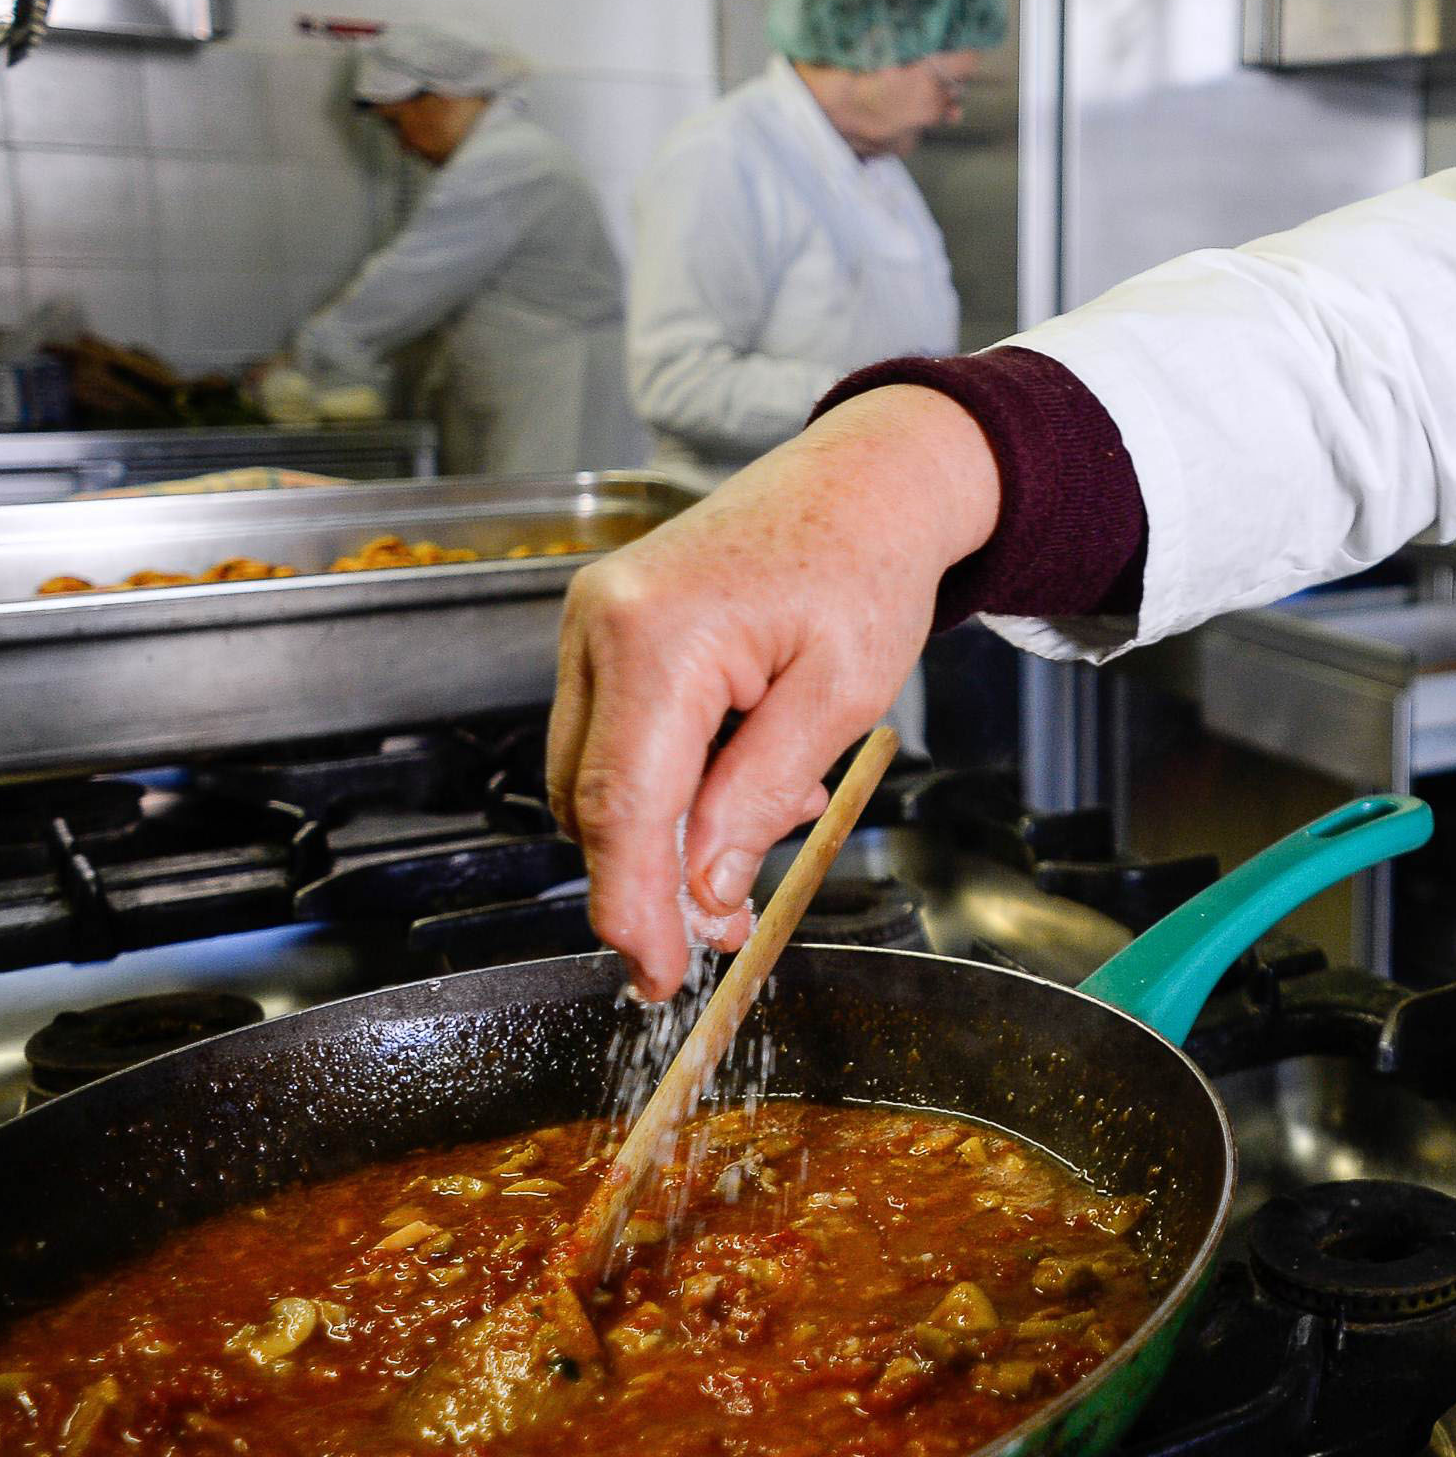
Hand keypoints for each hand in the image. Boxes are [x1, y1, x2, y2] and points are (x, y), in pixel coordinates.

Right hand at [548, 387, 999, 995]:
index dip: (633, 909)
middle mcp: (599, 625)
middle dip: (652, 883)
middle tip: (728, 932)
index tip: (659, 976)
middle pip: (592, 800)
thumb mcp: (839, 699)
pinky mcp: (602, 634)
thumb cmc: (866, 566)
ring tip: (768, 823)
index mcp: (657, 636)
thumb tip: (701, 894)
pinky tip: (744, 777)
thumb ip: (757, 798)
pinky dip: (666, 785)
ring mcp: (589, 625)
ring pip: (593, 779)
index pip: (621, 807)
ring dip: (665, 833)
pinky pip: (612, 740)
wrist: (864, 480)